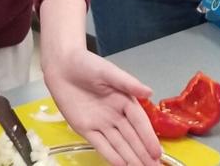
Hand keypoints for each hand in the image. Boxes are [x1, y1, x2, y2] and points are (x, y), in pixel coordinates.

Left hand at [43, 48, 161, 165]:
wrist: (62, 66)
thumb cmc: (87, 65)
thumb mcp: (108, 71)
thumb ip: (128, 83)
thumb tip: (149, 91)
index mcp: (125, 100)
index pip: (140, 123)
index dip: (149, 138)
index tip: (158, 153)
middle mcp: (116, 115)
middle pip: (132, 138)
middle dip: (143, 154)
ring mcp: (101, 123)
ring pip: (119, 145)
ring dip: (131, 158)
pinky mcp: (86, 129)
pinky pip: (101, 145)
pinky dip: (111, 155)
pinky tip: (122, 165)